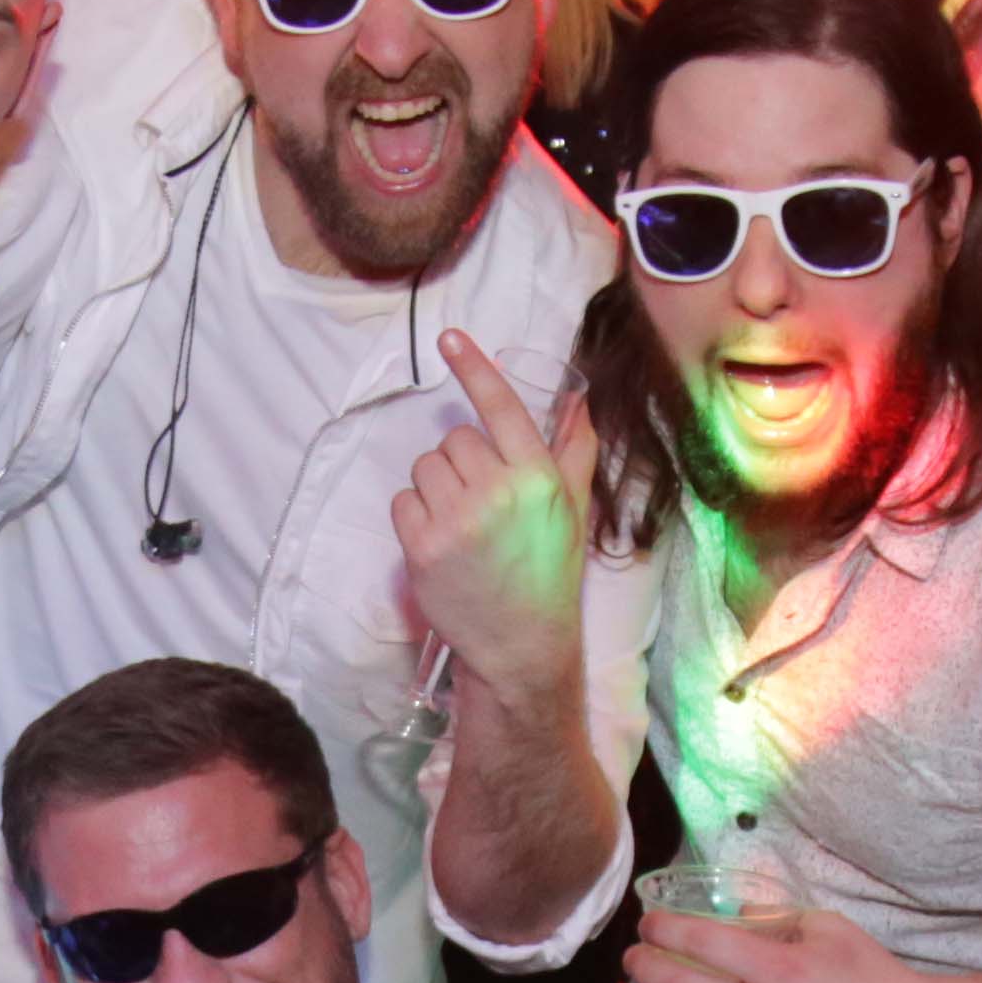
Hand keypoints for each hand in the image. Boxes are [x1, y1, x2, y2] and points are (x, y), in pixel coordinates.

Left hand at [392, 332, 591, 698]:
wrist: (521, 643)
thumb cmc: (548, 572)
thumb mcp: (571, 509)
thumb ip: (573, 450)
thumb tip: (579, 399)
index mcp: (537, 478)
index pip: (500, 408)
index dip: (474, 368)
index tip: (450, 339)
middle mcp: (497, 493)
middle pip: (456, 439)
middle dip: (463, 462)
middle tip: (482, 501)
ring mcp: (456, 520)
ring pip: (425, 466)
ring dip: (436, 486)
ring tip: (462, 522)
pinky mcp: (421, 546)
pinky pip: (402, 499)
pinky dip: (415, 514)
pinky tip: (440, 540)